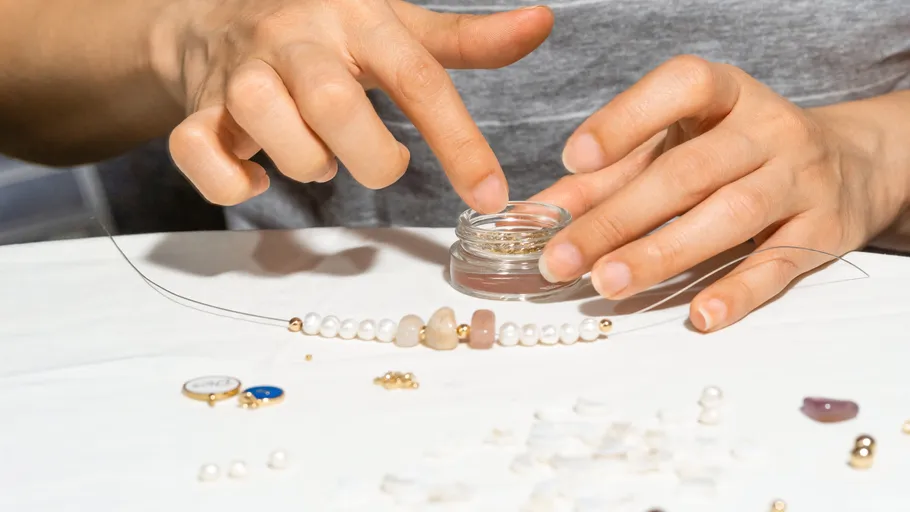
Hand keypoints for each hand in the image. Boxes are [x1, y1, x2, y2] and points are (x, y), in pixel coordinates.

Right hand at [155, 0, 552, 209]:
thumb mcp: (398, 25)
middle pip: (336, 106)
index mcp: (357, 18)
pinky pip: (199, 154)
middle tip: (379, 162)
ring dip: (308, 164)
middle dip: (370, 157)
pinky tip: (259, 177)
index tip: (491, 195)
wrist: (222, 13)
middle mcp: (297, 39)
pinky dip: (232, 183)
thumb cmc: (328, 28)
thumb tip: (541, 24)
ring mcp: (241, 72)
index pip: (419, 78)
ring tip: (320, 155)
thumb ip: (466, 39)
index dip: (460, 143)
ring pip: (269, 128)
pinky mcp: (197, 109)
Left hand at [534, 55, 909, 330]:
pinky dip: (739, 291)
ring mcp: (801, 178)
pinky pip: (779, 263)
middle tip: (561, 258)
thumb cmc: (735, 153)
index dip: (626, 120)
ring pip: (730, 216)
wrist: (846, 163)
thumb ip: (606, 177)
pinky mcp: (824, 230)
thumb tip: (535, 215)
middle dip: (619, 217)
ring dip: (663, 253)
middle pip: (689, 171)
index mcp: (725, 94)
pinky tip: (700, 315)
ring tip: (607, 283)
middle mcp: (767, 129)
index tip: (575, 159)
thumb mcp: (674, 145)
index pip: (681, 87)